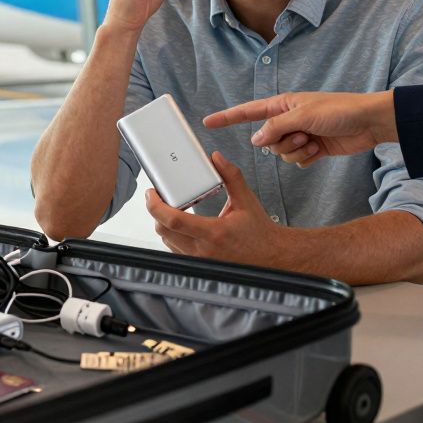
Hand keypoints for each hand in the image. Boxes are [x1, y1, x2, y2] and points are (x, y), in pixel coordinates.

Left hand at [145, 152, 280, 265]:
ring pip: (167, 241)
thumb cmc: (259, 231)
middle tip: (158, 196)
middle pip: (164, 230)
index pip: (174, 220)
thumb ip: (231, 176)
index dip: (156, 206)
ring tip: (169, 207)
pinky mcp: (200, 264)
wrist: (271, 256)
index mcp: (214, 233)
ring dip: (163, 223)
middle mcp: (203, 249)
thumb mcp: (246, 200)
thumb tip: (216, 158)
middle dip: (156, 211)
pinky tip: (179, 223)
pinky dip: (172, 235)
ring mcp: (200, 259)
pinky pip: (176, 249)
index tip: (151, 194)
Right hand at [203, 91, 396, 167]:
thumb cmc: (339, 111)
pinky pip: (296, 162)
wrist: (367, 123)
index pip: (248, 111)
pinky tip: (319, 150)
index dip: (227, 117)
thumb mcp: (303, 116)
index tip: (208, 121)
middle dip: (282, 142)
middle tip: (303, 134)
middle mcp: (288, 120)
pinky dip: (306, 159)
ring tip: (314, 141)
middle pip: (267, 140)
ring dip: (297, 151)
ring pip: (281, 154)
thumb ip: (275, 128)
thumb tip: (255, 140)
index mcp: (282, 105)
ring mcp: (299, 135)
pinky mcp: (311, 149)